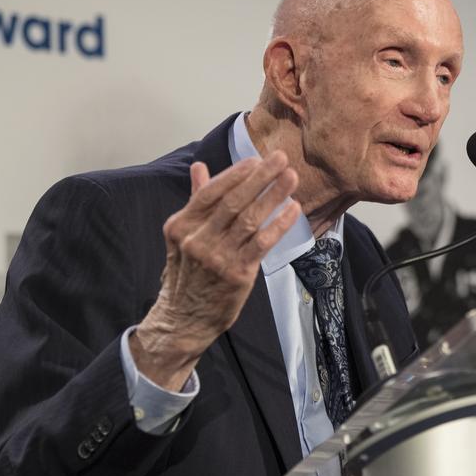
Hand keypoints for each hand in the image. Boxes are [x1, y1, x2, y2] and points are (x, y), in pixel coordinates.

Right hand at [131, 152, 299, 389]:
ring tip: (291, 178)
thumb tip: (199, 166)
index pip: (211, 192)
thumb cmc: (188, 272)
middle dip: (259, 177)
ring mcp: (217, 257)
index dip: (235, 174)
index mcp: (181, 225)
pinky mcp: (237, 273)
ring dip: (273, 196)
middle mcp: (197, 239)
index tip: (256, 159)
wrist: (185, 318)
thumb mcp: (183, 235)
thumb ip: (196, 199)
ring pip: (249, 219)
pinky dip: (279, 224)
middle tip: (280, 158)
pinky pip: (262, 243)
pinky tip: (293, 210)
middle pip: (233, 201)